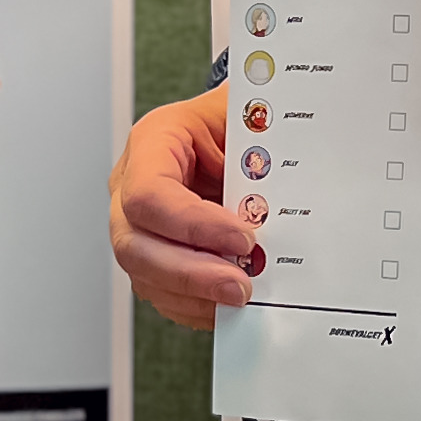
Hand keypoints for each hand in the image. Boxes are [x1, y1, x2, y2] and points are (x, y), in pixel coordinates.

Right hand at [109, 88, 252, 330]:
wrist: (237, 130)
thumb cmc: (239, 119)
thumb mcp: (250, 116)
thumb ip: (259, 147)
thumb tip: (289, 180)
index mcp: (153, 141)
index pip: (150, 193)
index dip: (193, 224)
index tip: (243, 238)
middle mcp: (131, 185)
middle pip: (135, 245)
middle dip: (191, 274)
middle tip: (240, 286)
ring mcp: (136, 225)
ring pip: (145, 275)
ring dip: (196, 295)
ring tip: (243, 295)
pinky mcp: (152, 254)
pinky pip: (161, 292)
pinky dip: (197, 304)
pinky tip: (228, 301)